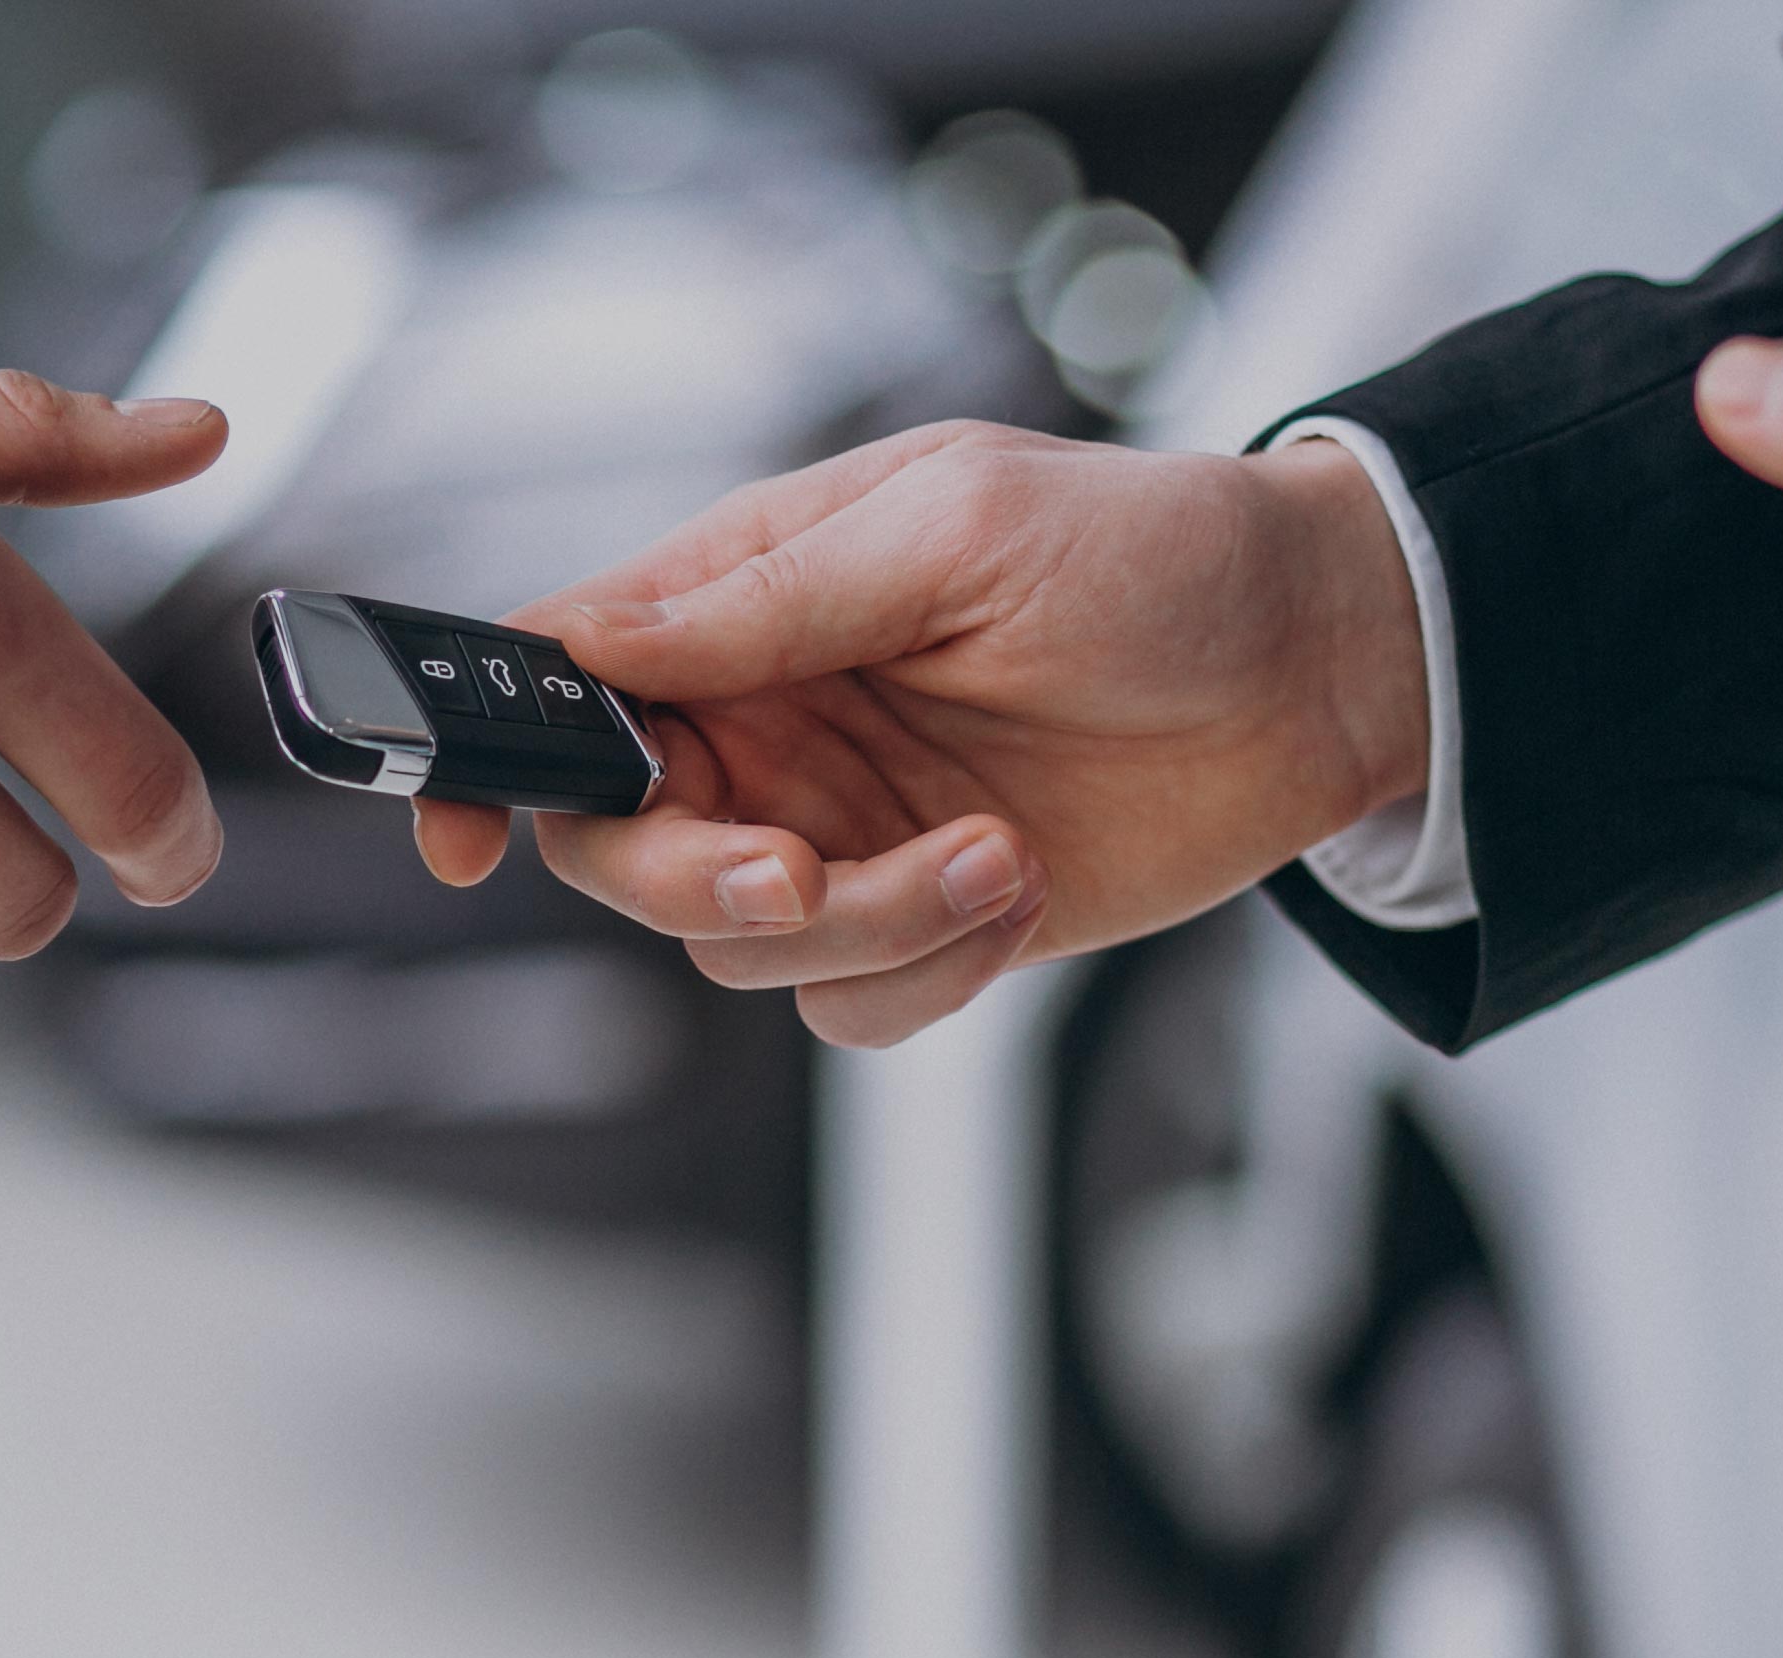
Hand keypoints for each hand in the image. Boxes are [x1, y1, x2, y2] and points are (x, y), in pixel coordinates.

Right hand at [412, 421, 1425, 1045]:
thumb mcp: (956, 527)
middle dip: (698, 880)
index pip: (558, 676)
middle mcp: (770, 723)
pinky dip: (926, 971)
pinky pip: (849, 1004)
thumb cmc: (1155, 554)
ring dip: (862, 924)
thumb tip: (597, 644)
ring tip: (994, 852)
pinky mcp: (926, 919)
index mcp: (744, 600)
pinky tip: (1017, 887)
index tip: (458, 834)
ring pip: (739, 946)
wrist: (1324, 666)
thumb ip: (766, 598)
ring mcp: (841, 828)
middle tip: (802, 869)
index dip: (482, 757)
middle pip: (624, 849)